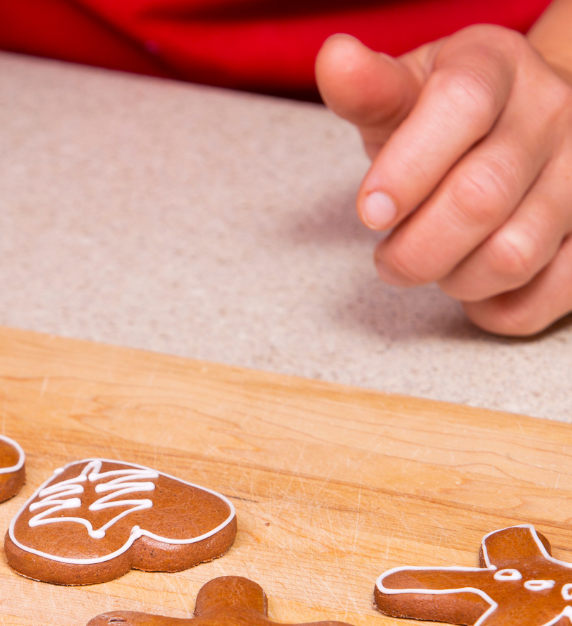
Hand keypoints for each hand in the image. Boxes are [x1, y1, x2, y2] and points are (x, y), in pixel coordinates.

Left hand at [316, 24, 571, 335]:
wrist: (521, 128)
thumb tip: (334, 58)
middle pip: (480, 198)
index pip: (461, 104)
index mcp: (497, 66)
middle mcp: (553, 113)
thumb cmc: (442, 122)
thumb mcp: (404, 95)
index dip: (407, 169)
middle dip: (413, 248)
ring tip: (435, 261)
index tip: (369, 212)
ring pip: (511, 256)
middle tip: (388, 257)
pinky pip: (544, 298)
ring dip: (452, 279)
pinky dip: (495, 310)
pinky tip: (475, 288)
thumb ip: (368, 92)